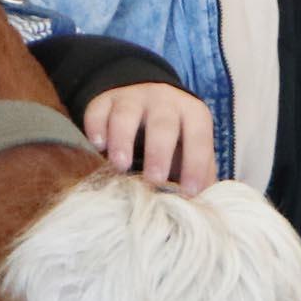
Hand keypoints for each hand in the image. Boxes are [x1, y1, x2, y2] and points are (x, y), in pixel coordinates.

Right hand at [83, 82, 217, 193]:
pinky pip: (98, 110)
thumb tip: (204, 204)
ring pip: (127, 114)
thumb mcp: (191, 145)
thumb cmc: (174, 134)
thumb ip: (200, 171)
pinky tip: (98, 146)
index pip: (198, 137)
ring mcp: (132, 98)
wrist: (144, 96)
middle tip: (154, 180)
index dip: (195, 164)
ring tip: (120, 166)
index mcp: (192, 113)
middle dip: (159, 152)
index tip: (189, 192)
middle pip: (163, 124)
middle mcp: (164, 101)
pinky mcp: (105, 100)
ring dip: (123, 140)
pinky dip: (96, 128)